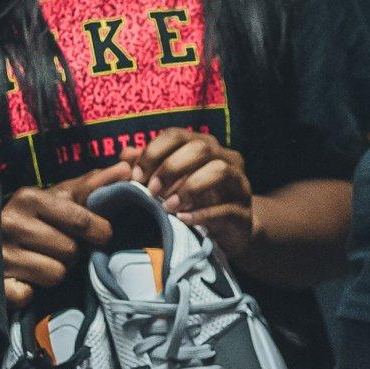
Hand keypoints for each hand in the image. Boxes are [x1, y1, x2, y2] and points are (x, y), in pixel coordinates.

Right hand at [0, 169, 114, 310]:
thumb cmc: (33, 219)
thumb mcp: (59, 198)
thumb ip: (93, 185)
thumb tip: (128, 166)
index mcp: (29, 197)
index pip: (80, 220)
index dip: (98, 231)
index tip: (100, 235)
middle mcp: (10, 222)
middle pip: (70, 251)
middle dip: (71, 253)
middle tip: (57, 248)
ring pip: (55, 274)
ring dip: (53, 272)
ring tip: (40, 262)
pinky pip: (29, 294)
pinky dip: (29, 291)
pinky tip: (22, 279)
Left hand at [129, 127, 253, 259]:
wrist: (229, 232)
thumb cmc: (195, 202)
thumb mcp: (170, 184)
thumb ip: (149, 168)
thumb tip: (126, 155)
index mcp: (205, 147)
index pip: (177, 135)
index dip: (154, 152)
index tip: (136, 176)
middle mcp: (226, 159)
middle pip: (201, 147)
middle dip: (172, 167)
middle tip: (151, 191)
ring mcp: (239, 184)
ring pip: (220, 171)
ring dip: (190, 187)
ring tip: (168, 207)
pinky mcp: (244, 212)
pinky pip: (227, 208)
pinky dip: (202, 214)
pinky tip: (183, 220)